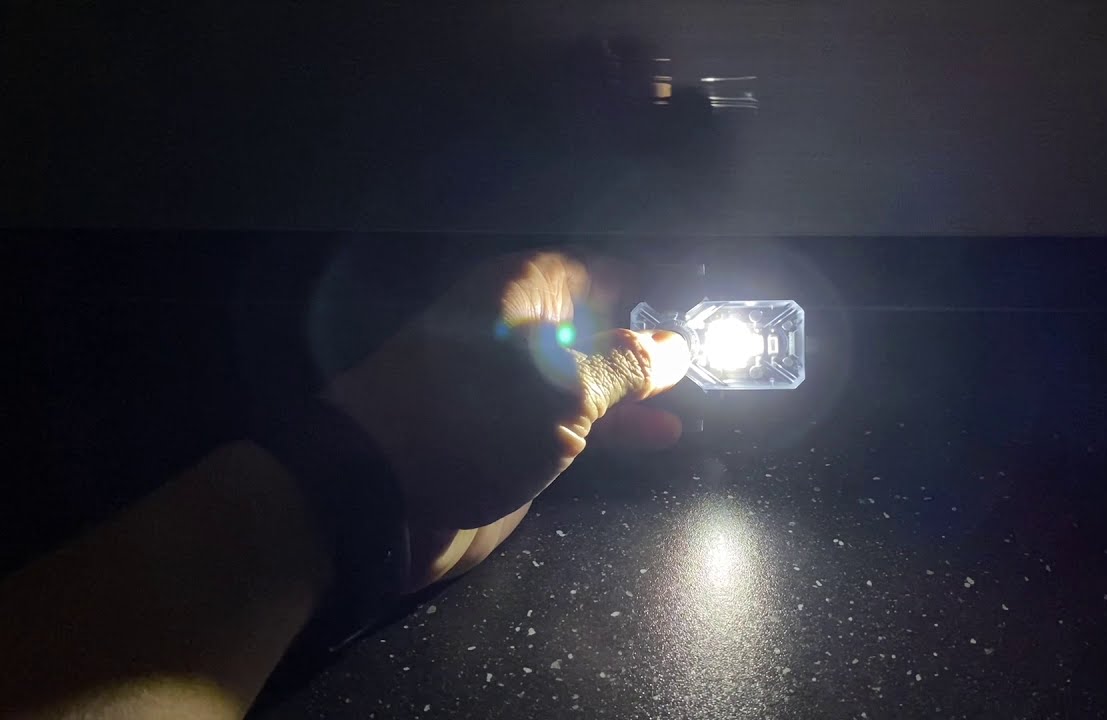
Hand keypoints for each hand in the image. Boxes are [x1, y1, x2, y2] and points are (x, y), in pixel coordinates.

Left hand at [325, 252, 690, 590]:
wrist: (380, 500)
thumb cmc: (472, 422)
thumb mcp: (563, 388)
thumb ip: (625, 365)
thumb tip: (673, 344)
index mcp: (523, 293)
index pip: (605, 269)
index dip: (657, 282)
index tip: (705, 301)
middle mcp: (519, 329)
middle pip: (600, 320)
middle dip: (652, 336)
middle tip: (714, 349)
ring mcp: (514, 386)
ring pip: (592, 374)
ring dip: (639, 384)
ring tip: (698, 391)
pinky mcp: (513, 436)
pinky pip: (578, 419)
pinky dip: (617, 423)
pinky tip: (662, 432)